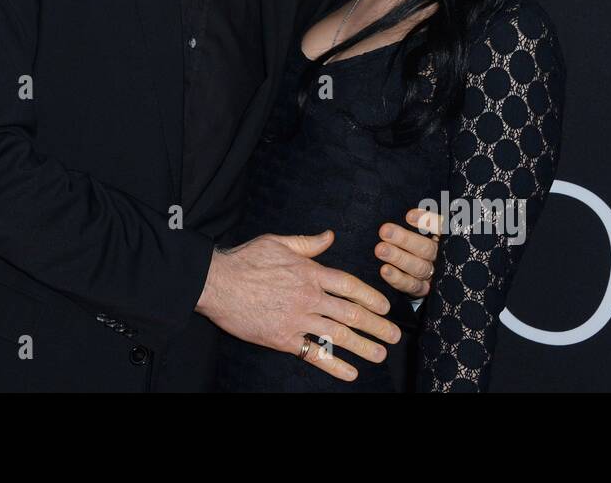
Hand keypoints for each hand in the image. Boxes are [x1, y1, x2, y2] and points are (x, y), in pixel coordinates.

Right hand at [196, 230, 399, 381]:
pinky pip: (314, 354)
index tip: (385, 306)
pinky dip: (334, 365)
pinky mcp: (283, 338)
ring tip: (379, 354)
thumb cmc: (244, 260)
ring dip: (363, 346)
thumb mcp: (277, 242)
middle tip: (394, 335)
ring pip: (338, 335)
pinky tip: (350, 372)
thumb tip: (329, 236)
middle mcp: (308, 296)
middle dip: (377, 325)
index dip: (371, 296)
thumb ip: (307, 243)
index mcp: (309, 272)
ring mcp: (296, 319)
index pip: (349, 285)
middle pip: (351, 313)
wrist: (216, 283)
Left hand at [375, 208, 442, 297]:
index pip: (441, 227)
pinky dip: (398, 278)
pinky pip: (413, 285)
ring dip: (399, 258)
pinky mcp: (423, 290)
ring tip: (380, 249)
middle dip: (405, 240)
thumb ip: (418, 221)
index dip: (427, 222)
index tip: (408, 216)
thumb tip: (406, 212)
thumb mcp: (418, 228)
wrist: (415, 273)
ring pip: (420, 267)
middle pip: (427, 249)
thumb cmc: (413, 242)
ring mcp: (433, 275)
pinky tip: (384, 270)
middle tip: (384, 231)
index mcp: (443, 239)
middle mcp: (441, 257)